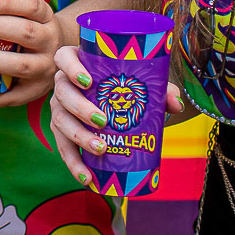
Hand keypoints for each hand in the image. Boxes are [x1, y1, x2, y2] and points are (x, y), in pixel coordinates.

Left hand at [0, 0, 60, 106]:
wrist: (58, 57)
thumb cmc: (25, 29)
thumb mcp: (18, 14)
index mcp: (45, 17)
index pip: (33, 5)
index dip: (9, 2)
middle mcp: (50, 42)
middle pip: (27, 32)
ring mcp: (46, 68)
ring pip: (23, 65)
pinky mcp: (36, 91)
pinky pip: (13, 97)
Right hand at [49, 45, 181, 187]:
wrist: (114, 107)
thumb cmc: (123, 89)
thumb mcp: (140, 85)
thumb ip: (159, 90)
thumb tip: (175, 103)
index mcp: (77, 65)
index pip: (64, 58)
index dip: (71, 68)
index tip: (88, 81)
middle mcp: (63, 85)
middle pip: (62, 92)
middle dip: (80, 108)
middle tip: (102, 121)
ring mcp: (59, 108)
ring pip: (59, 120)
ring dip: (78, 136)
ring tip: (100, 149)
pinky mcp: (62, 132)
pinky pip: (63, 148)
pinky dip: (74, 163)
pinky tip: (86, 176)